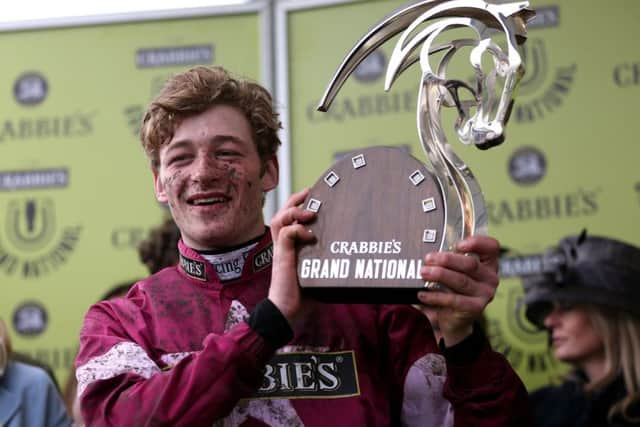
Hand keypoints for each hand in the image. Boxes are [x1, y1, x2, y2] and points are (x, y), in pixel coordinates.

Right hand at [268, 188, 316, 324]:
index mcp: (290, 247)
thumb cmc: (303, 297)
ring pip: (280, 219)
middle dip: (295, 199)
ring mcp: (281, 251)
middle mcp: (284, 246)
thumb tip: (356, 259)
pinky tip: (311, 235)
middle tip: (310, 192)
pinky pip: (286, 235)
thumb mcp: (319, 274)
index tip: (314, 196)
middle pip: (282, 213)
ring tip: (311, 210)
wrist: (286, 313)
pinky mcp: (282, 258)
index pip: (289, 219)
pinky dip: (298, 230)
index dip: (299, 205)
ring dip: (294, 211)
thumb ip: (329, 263)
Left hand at [416, 235, 499, 345]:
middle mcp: (490, 277)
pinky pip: (453, 299)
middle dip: (447, 259)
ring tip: (423, 272)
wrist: (454, 318)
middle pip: (471, 264)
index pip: (491, 247)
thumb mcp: (453, 271)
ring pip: (461, 280)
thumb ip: (448, 259)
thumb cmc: (452, 288)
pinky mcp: (475, 307)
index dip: (477, 243)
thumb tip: (430, 253)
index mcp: (487, 262)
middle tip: (428, 258)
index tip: (459, 244)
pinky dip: (435, 296)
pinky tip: (423, 293)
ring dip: (439, 275)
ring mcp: (485, 293)